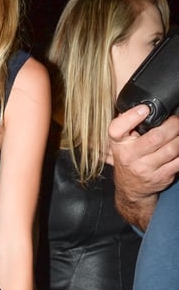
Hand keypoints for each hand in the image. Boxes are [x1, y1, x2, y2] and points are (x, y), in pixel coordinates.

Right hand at [111, 107, 178, 227]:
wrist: (131, 188)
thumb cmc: (128, 158)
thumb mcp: (121, 141)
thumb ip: (127, 122)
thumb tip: (137, 101)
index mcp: (118, 144)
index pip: (117, 129)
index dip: (131, 117)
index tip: (145, 109)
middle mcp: (129, 157)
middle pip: (156, 137)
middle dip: (173, 125)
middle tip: (177, 119)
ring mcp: (145, 169)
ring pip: (172, 149)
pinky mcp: (160, 177)